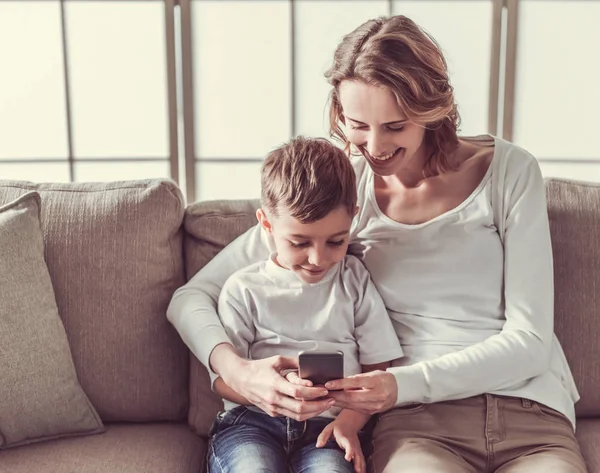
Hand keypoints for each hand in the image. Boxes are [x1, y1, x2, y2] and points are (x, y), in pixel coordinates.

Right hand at [212, 345, 333, 419]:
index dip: (313, 393)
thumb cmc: (259, 368)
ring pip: (298, 416)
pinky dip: (305, 413)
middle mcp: (273, 399)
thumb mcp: (277, 360)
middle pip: (301, 408)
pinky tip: (314, 407)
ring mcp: (273, 408)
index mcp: (275, 384)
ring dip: (314, 412)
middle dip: (319, 406)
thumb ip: (294, 362)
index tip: (325, 389)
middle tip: (331, 400)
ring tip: (326, 405)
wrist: (241, 379)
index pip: (298, 393)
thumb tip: (310, 363)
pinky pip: (292, 416)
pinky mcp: (273, 413)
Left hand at [316, 420, 365, 472]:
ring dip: (361, 467)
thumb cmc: (337, 427)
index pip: (349, 445)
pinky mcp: (358, 451)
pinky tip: (361, 472)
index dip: (349, 452)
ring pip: (361, 458)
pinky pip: (362, 460)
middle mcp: (353, 444)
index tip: (348, 458)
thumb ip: (323, 436)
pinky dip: (363, 467)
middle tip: (357, 472)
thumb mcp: (329, 428)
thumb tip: (318, 445)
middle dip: (358, 464)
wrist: (348, 422)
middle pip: (357, 454)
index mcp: (345, 438)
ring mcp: (357, 448)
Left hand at [325, 370, 396, 414]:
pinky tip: (336, 402)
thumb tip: (339, 381)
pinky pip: (355, 409)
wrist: (397, 390)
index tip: (328, 384)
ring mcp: (375, 406)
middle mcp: (377, 395)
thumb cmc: (382, 379)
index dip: (341, 383)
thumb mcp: (372, 374)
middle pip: (352, 396)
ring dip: (337, 401)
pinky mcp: (371, 412)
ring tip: (325, 398)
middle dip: (335, 395)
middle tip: (322, 393)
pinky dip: (344, 405)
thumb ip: (357, 378)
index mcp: (377, 382)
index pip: (356, 382)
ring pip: (352, 405)